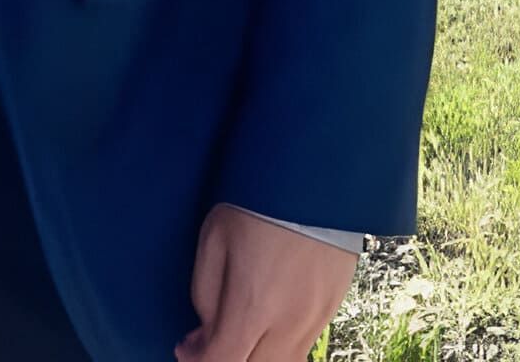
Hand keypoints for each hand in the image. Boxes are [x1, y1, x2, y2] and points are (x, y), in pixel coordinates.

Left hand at [176, 205, 353, 361]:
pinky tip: (266, 319)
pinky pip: (303, 345)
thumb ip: (205, 296)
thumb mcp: (213, 241)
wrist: (316, 175)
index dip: (197, 361)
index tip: (187, 347)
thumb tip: (206, 332)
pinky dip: (279, 345)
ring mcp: (315, 317)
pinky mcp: (332, 307)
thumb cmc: (258, 201)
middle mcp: (288, 321)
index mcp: (253, 306)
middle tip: (208, 339)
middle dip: (226, 361)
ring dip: (255, 356)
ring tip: (239, 329)